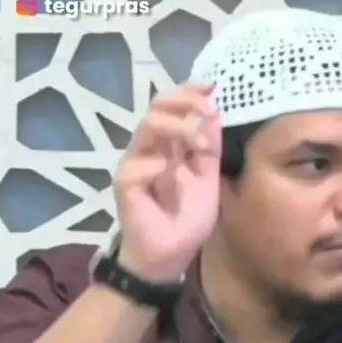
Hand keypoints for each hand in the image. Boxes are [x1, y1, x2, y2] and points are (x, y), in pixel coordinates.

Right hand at [114, 82, 221, 280]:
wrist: (171, 255)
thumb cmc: (186, 219)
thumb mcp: (208, 178)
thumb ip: (210, 148)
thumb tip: (216, 112)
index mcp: (168, 145)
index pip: (172, 106)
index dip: (190, 92)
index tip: (213, 87)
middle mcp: (149, 149)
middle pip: (156, 106)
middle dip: (184, 101)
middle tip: (207, 109)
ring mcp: (135, 164)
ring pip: (147, 126)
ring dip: (177, 127)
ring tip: (198, 144)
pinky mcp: (125, 183)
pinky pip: (140, 164)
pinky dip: (160, 166)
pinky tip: (173, 178)